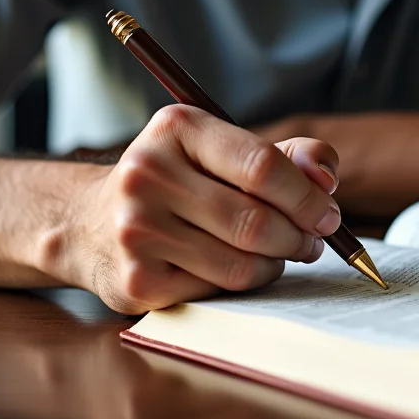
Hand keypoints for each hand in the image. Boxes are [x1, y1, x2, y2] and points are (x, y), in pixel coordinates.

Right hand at [61, 105, 341, 313]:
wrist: (90, 222)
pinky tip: (240, 267)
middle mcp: (147, 175)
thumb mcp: (221, 150)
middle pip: (256, 220)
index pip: (261, 166)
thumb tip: (326, 176)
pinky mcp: (138, 281)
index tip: (328, 213)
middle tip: (312, 240)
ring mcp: (137, 231)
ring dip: (276, 262)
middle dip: (299, 235)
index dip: (307, 196)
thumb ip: (285, 154)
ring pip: (242, 262)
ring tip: (280, 253)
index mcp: (176, 129)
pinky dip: (244, 282)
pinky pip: (219, 289)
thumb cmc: (177, 181)